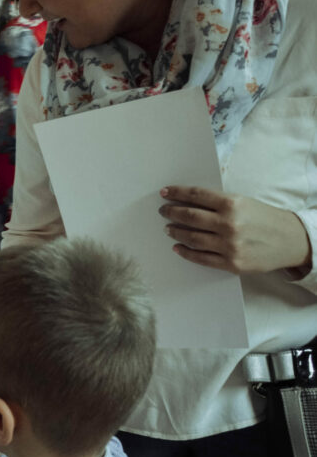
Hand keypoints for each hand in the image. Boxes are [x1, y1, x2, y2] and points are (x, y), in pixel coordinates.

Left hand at [159, 186, 311, 274]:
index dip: (177, 193)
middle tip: (163, 211)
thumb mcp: (244, 202)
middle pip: (189, 217)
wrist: (292, 241)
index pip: (196, 196)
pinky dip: (186, 252)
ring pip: (192, 238)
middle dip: (172, 212)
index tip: (164, 192)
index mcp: (232, 204)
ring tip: (168, 228)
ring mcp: (230, 245)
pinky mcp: (232, 263)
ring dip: (176, 232)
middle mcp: (229, 224)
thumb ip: (218, 202)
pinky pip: (201, 258)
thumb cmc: (265, 218)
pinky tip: (177, 247)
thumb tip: (188, 199)